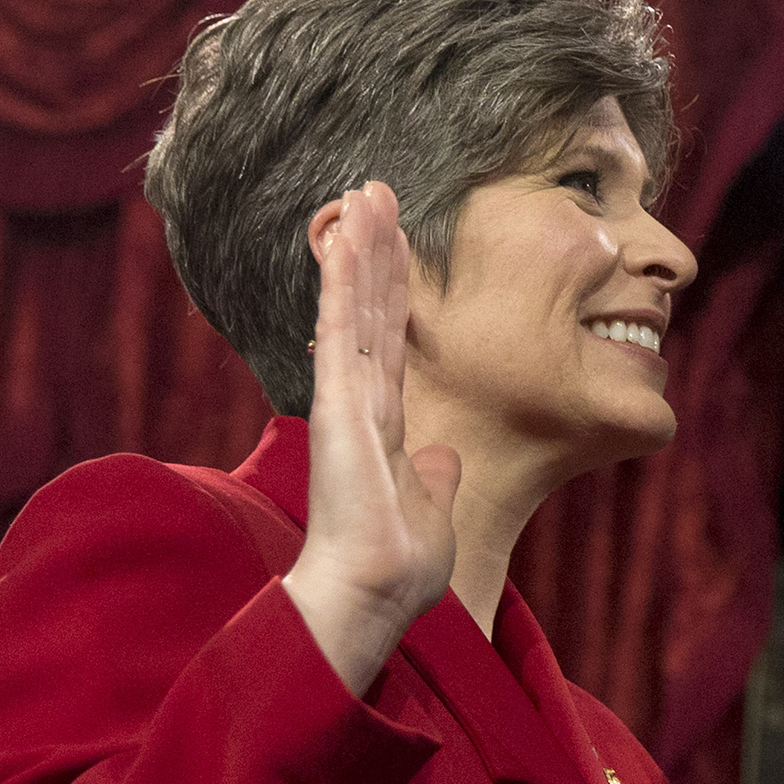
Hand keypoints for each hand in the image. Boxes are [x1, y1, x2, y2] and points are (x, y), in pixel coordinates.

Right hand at [282, 182, 461, 693]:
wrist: (374, 592)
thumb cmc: (400, 566)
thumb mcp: (431, 508)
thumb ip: (435, 475)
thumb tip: (445, 455)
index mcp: (385, 424)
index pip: (391, 339)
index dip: (393, 288)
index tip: (396, 242)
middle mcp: (362, 402)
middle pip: (371, 309)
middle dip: (375, 249)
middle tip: (376, 191)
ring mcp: (347, 399)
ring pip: (355, 306)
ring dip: (359, 247)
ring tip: (364, 193)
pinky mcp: (338, 404)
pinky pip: (342, 330)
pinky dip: (342, 281)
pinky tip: (342, 237)